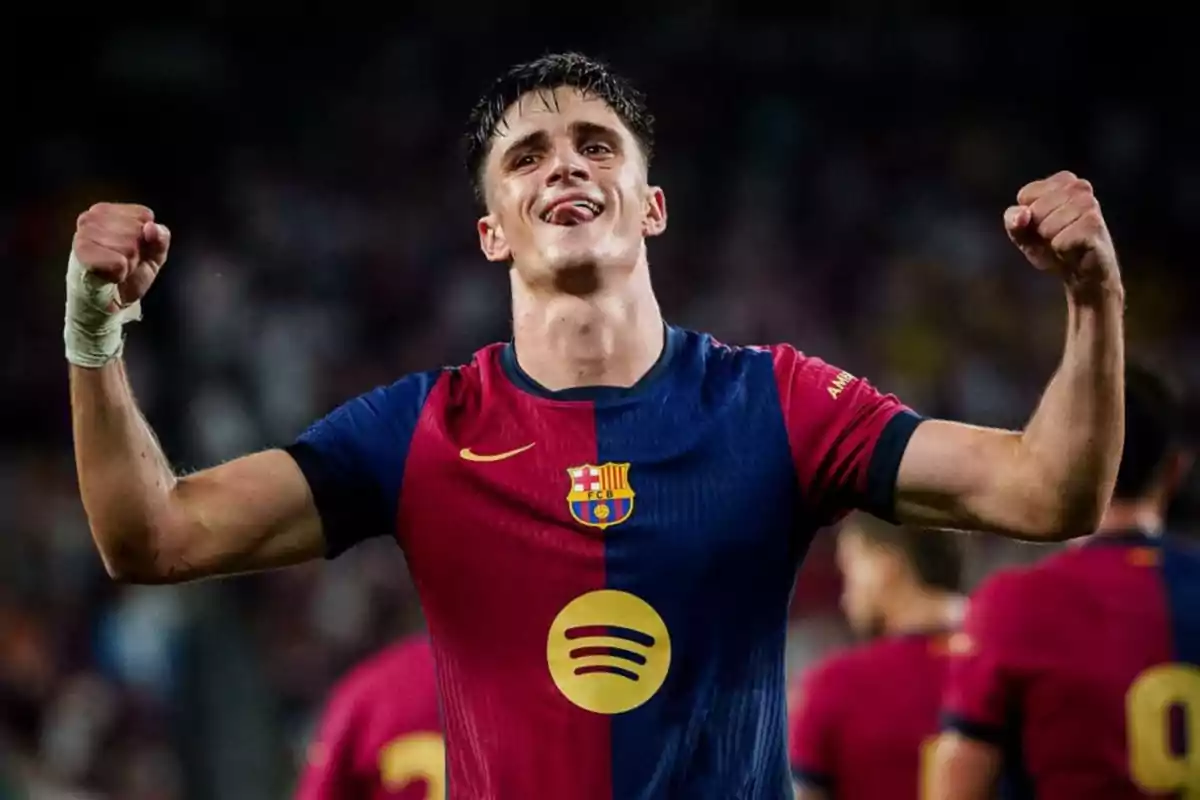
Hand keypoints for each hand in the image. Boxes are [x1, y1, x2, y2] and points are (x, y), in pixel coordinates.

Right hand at [73, 203, 170, 309]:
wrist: (110, 301)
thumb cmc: (128, 272)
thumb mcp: (154, 253)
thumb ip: (161, 237)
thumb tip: (151, 227)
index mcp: (107, 211)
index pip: (144, 215)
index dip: (146, 238)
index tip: (133, 250)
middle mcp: (91, 217)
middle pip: (137, 231)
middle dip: (136, 253)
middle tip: (123, 263)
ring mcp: (83, 234)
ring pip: (129, 247)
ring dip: (128, 265)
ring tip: (116, 269)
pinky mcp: (81, 254)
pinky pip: (118, 262)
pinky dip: (120, 274)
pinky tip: (110, 276)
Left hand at [1004, 171, 1121, 300]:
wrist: (1083, 274)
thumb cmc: (1053, 247)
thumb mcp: (1024, 233)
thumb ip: (1013, 221)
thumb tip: (1022, 215)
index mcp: (1063, 181)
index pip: (1025, 195)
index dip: (1027, 217)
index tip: (1043, 225)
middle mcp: (1080, 187)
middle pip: (1035, 210)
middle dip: (1039, 230)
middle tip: (1056, 237)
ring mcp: (1090, 205)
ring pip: (1047, 226)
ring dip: (1051, 241)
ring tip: (1066, 243)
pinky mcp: (1095, 225)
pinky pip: (1060, 241)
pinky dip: (1061, 250)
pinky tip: (1074, 250)